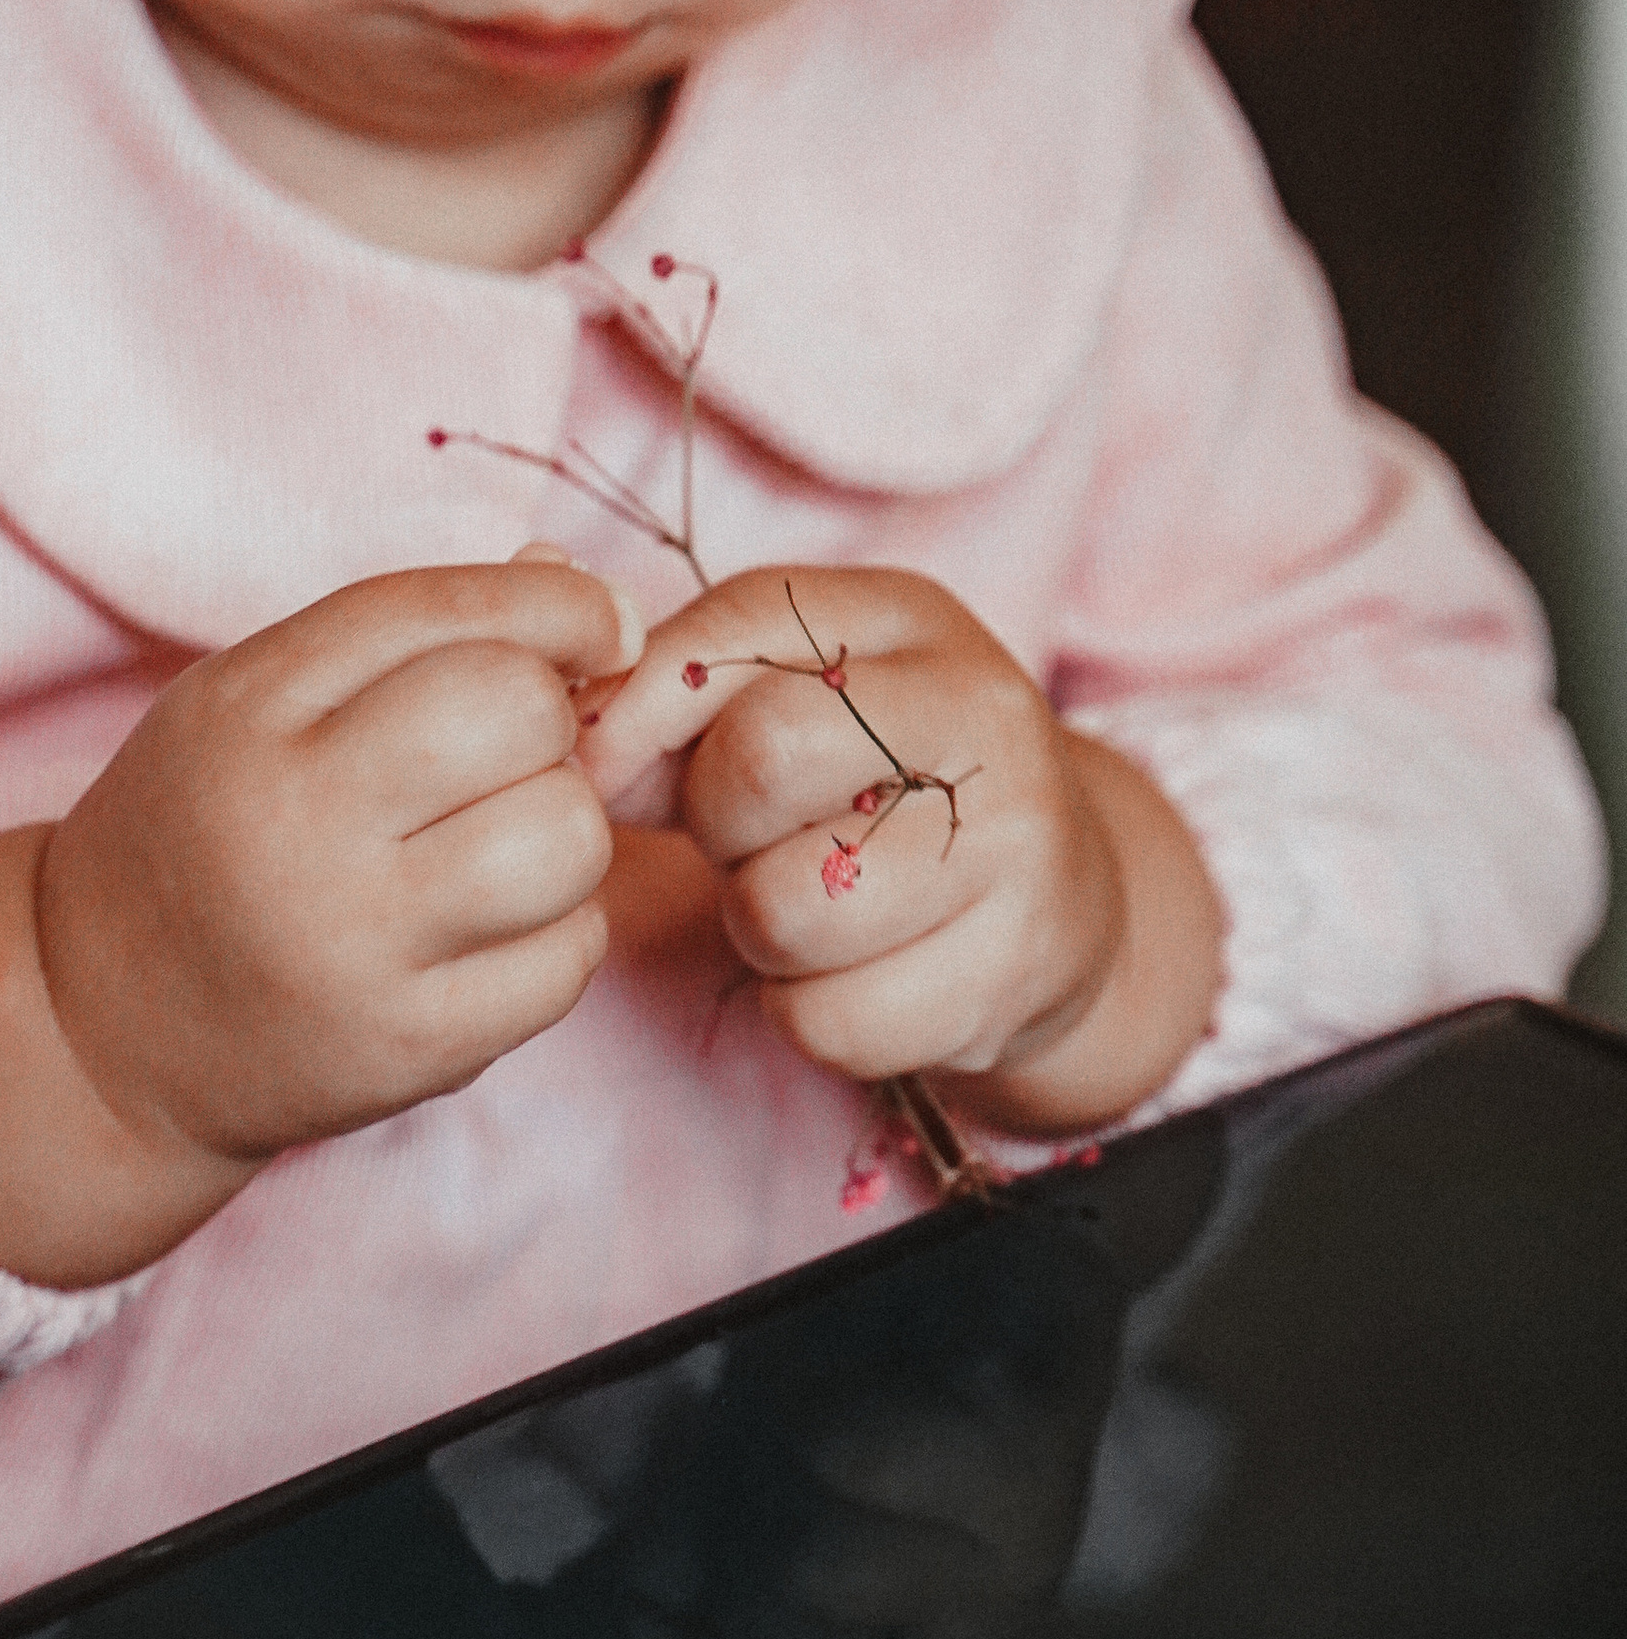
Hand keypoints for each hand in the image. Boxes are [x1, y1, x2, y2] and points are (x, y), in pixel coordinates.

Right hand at [0, 558, 640, 1285]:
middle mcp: (293, 821)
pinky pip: (568, 960)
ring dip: (568, 832)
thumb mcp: (254, 706)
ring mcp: (351, 945)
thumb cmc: (203, 837)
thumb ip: (406, 636)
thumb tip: (583, 592)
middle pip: (518, 713)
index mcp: (248, 711)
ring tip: (504, 849)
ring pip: (566, 838)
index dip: (559, 607)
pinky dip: (561, 933)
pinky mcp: (406, 1047)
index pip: (442, 614)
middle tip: (511, 761)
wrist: (97, 1031)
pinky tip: (495, 934)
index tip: (596, 629)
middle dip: (551, 724)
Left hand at [577, 565, 1221, 1128]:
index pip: (744, 625)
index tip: (606, 766)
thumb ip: (669, 696)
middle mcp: (984, 712)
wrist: (1061, 905)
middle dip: (716, 821)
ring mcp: (1016, 843)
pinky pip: (829, 1019)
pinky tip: (853, 973)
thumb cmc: (877, 788)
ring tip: (809, 905)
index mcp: (909, 618)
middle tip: (748, 839)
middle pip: (763, 760)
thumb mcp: (788, 701)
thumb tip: (577, 741)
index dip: (641, 705)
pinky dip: (809, 1013)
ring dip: (759, 930)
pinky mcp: (1013, 972)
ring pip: (786, 911)